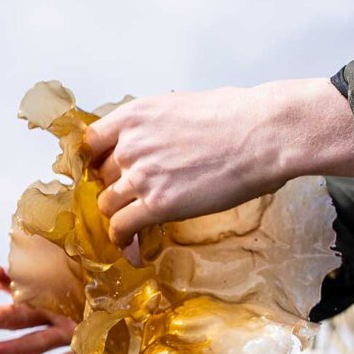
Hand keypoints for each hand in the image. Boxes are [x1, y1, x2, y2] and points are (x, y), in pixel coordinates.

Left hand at [84, 78, 353, 245]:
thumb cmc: (237, 116)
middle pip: (101, 177)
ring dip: (116, 217)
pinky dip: (121, 239)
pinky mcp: (157, 204)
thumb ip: (158, 127)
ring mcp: (141, 175)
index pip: (90, 142)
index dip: (94, 162)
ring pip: (107, 204)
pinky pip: (122, 226)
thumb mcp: (183, 107)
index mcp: (134, 116)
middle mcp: (130, 144)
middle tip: (127, 203)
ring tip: (127, 228)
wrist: (263, 135)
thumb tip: (161, 141)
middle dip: (113, 190)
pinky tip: (128, 246)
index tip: (102, 174)